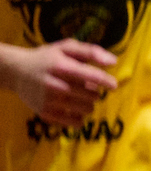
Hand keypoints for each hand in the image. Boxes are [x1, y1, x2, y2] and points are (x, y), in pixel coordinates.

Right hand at [1, 41, 117, 126]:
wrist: (17, 72)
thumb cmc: (48, 58)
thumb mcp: (66, 48)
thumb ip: (91, 52)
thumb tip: (113, 62)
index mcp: (61, 66)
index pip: (91, 76)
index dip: (106, 81)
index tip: (113, 85)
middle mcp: (54, 85)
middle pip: (92, 95)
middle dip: (93, 91)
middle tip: (84, 86)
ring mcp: (49, 101)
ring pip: (87, 109)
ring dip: (88, 103)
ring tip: (77, 95)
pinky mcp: (45, 114)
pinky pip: (76, 122)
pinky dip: (79, 116)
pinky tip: (73, 108)